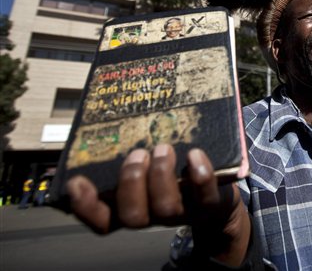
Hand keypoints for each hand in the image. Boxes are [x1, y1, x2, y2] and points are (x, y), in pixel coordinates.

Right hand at [66, 144, 249, 265]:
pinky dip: (200, 174)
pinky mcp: (208, 205)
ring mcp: (181, 212)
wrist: (215, 200)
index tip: (77, 182)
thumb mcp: (147, 164)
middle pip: (132, 215)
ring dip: (161, 175)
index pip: (100, 219)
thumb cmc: (171, 174)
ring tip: (164, 148)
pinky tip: (195, 153)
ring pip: (165, 207)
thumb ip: (128, 149)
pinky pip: (205, 196)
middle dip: (131, 182)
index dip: (85, 206)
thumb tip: (113, 112)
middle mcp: (152, 215)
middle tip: (138, 153)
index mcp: (129, 207)